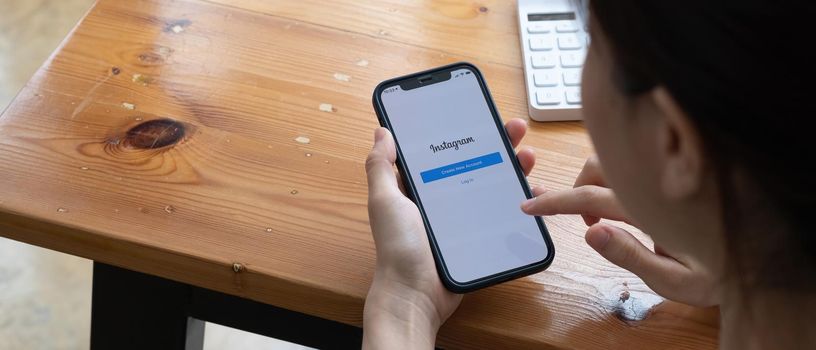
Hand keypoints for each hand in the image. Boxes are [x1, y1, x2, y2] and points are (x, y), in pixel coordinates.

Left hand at [363, 119, 535, 348]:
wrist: (417, 296)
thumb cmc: (397, 248)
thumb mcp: (384, 202)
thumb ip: (380, 167)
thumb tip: (382, 130)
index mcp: (417, 187)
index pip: (442, 150)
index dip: (461, 131)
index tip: (480, 114)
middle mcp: (440, 199)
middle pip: (473, 162)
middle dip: (495, 143)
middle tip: (515, 129)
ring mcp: (461, 218)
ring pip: (491, 184)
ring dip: (512, 168)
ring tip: (528, 157)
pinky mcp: (478, 236)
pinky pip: (500, 213)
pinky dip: (518, 200)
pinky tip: (532, 190)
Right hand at [521, 156, 718, 306]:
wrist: (759, 257)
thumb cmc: (717, 273)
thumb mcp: (675, 281)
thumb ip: (632, 257)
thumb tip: (592, 231)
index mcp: (652, 210)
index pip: (591, 197)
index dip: (555, 201)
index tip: (530, 204)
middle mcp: (655, 185)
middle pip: (597, 167)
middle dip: (576, 190)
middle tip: (584, 221)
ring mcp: (662, 177)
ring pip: (614, 160)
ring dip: (596, 182)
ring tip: (604, 215)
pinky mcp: (669, 176)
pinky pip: (632, 163)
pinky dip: (614, 176)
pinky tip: (624, 201)